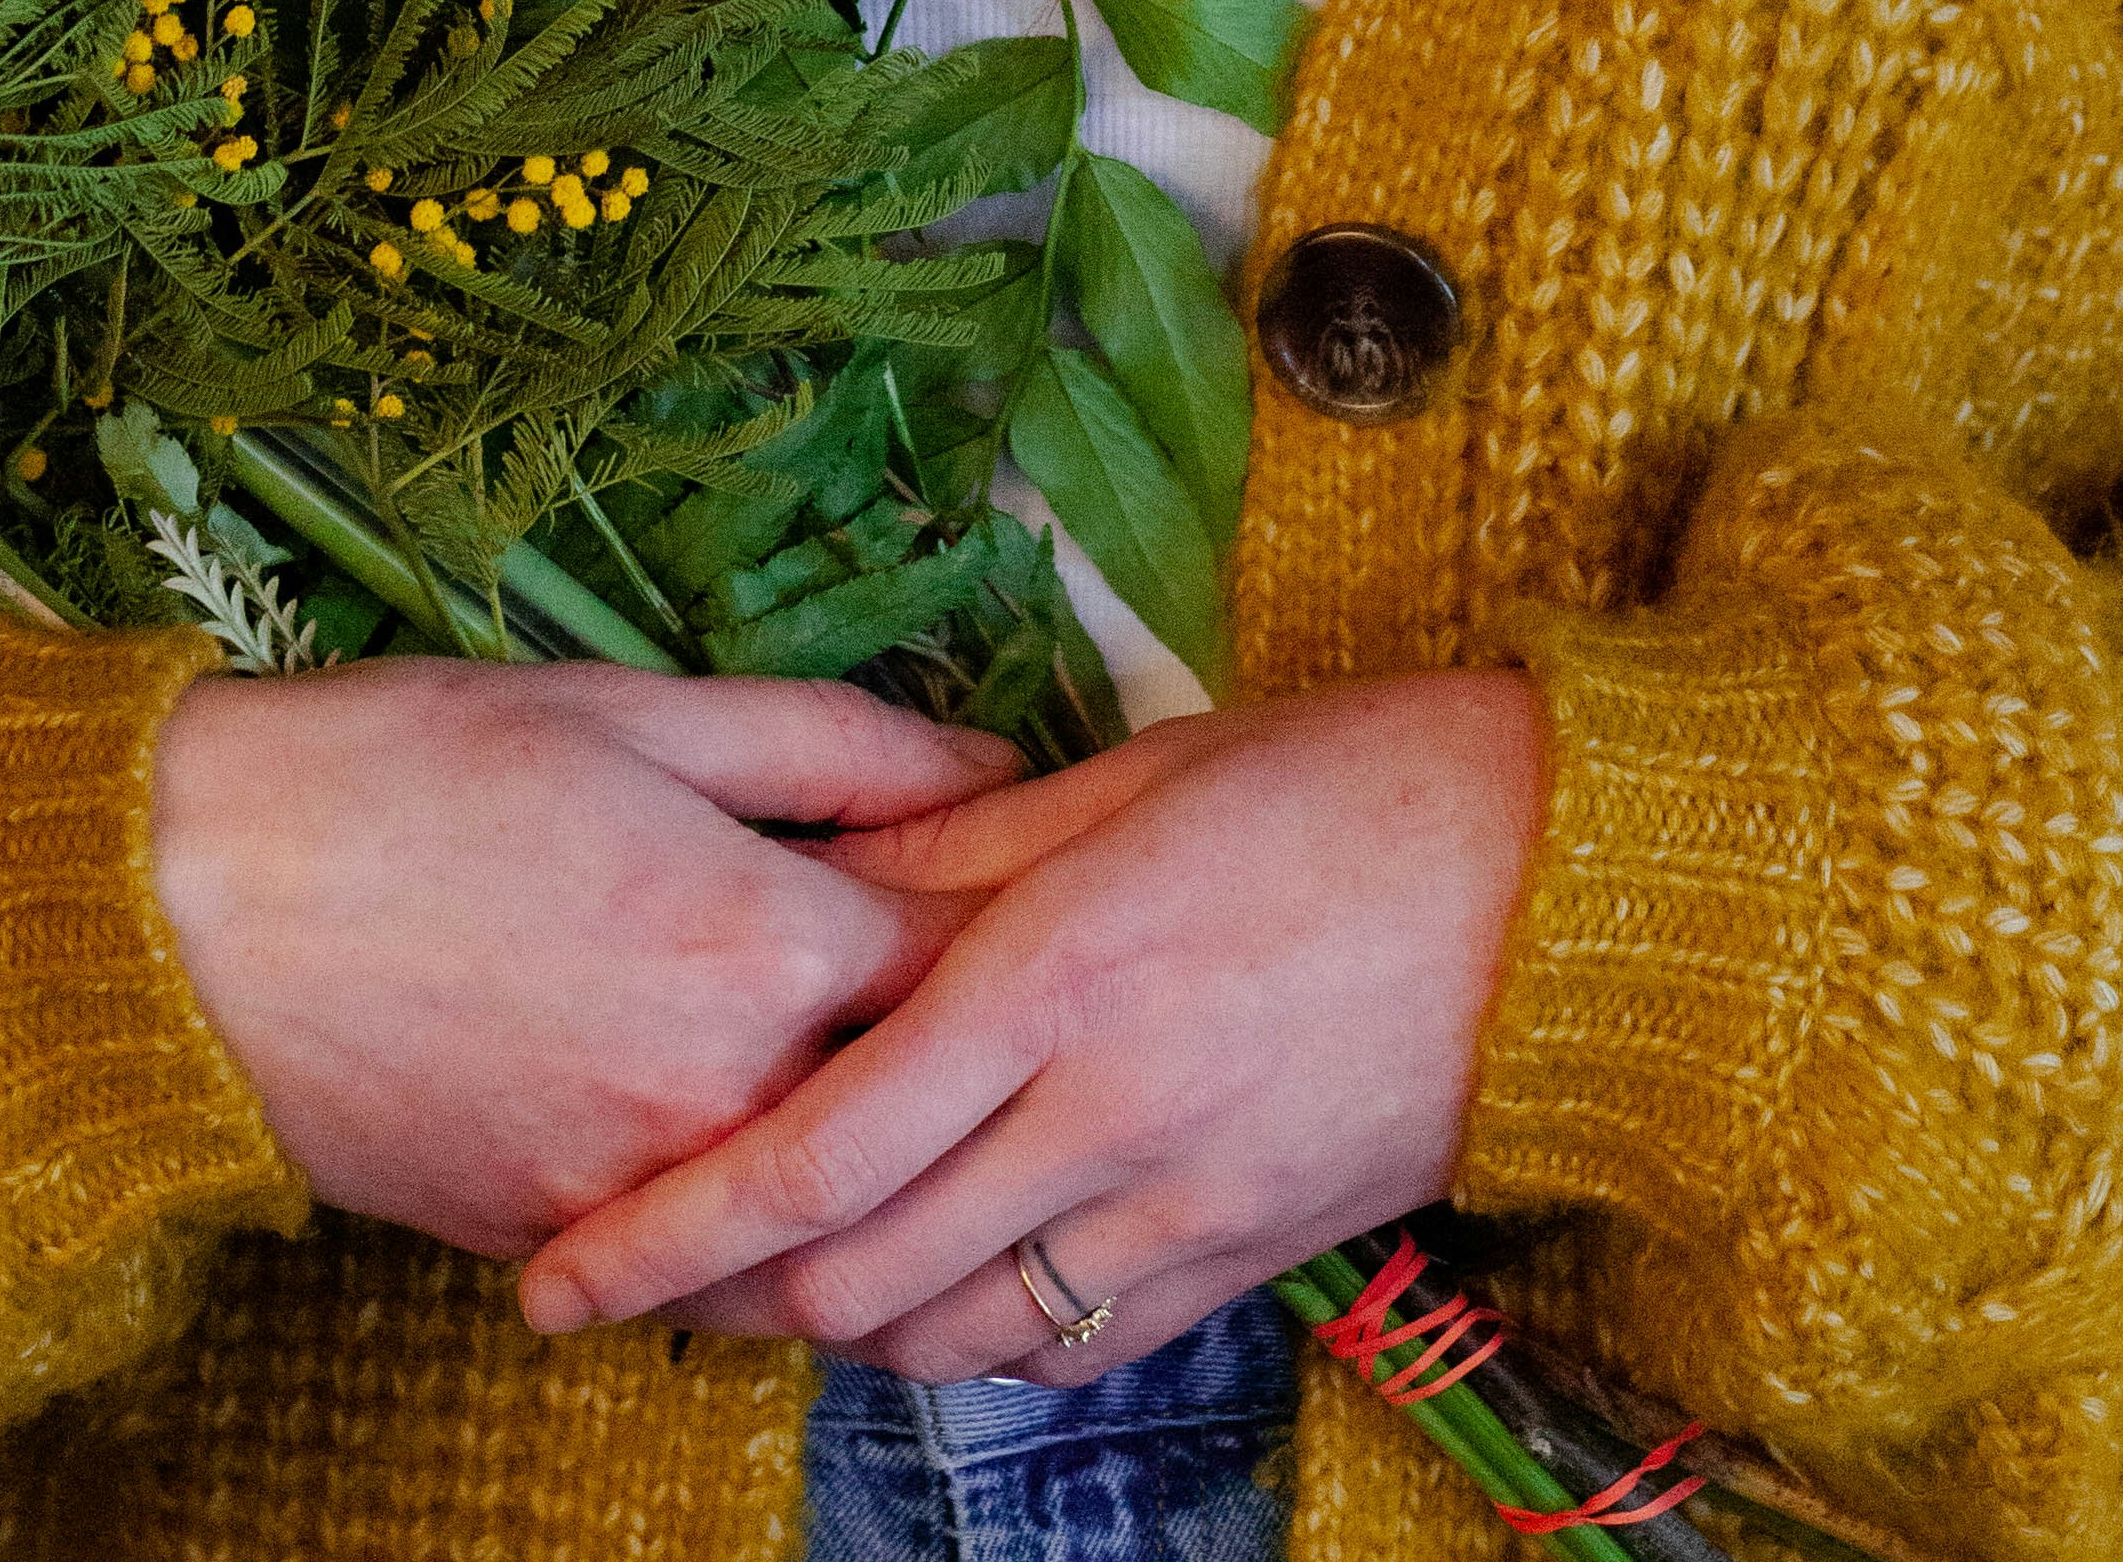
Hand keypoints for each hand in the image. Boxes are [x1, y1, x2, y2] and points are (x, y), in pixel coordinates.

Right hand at [148, 658, 1012, 1259]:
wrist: (193, 905)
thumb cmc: (411, 770)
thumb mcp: (638, 709)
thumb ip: (838, 748)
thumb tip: (995, 775)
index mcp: (762, 942)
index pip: (978, 969)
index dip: (1034, 929)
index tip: (1067, 903)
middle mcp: (724, 1096)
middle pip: (922, 1117)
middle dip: (981, 1070)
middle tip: (1024, 1020)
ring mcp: (637, 1192)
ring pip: (820, 1224)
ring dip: (876, 1175)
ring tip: (913, 1106)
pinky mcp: (556, 1242)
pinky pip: (702, 1261)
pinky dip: (753, 1225)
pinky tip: (765, 1155)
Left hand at [515, 667, 1547, 1378]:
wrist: (1561, 889)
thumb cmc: (1344, 786)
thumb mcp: (1133, 774)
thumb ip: (959, 837)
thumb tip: (822, 871)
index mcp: (1056, 972)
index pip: (817, 1150)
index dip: (671, 1232)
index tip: (561, 1272)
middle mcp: (1104, 1112)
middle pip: (857, 1274)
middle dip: (722, 1301)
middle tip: (632, 1278)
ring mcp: (1180, 1205)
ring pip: (948, 1335)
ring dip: (835, 1328)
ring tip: (755, 1287)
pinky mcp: (1244, 1260)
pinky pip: (1065, 1347)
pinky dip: (967, 1336)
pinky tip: (923, 1286)